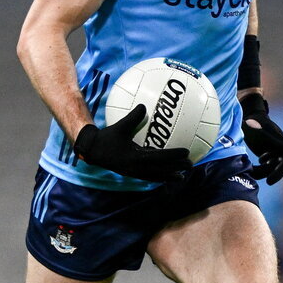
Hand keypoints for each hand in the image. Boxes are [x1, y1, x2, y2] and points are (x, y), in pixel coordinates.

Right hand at [74, 104, 191, 182]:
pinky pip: (149, 177)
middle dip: (177, 168)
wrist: (92, 151)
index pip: (160, 157)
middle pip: (162, 171)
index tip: (186, 152)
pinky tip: (165, 175)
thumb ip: (133, 117)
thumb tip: (144, 105)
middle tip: (191, 165)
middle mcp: (136, 168)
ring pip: (156, 177)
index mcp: (135, 158)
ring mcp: (134, 173)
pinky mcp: (131, 174)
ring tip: (181, 177)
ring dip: (169, 177)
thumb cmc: (106, 138)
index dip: (174, 155)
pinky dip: (159, 176)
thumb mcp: (120, 126)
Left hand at [239, 92, 282, 184]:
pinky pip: (265, 168)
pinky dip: (259, 169)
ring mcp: (275, 155)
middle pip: (281, 169)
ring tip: (252, 170)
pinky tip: (252, 166)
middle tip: (267, 183)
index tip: (269, 181)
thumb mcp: (266, 129)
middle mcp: (282, 151)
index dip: (278, 173)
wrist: (250, 120)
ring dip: (264, 172)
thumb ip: (277, 138)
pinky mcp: (267, 157)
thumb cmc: (258, 123)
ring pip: (272, 170)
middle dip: (274, 176)